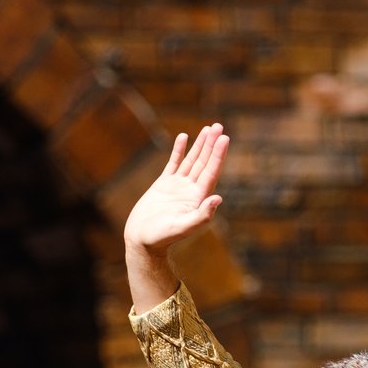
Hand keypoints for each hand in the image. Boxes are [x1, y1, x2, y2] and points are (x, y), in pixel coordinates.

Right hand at [124, 124, 229, 257]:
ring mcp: (178, 186)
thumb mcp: (183, 227)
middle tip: (219, 126)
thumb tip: (218, 198)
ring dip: (200, 145)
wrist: (142, 240)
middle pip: (204, 163)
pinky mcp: (164, 184)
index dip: (218, 155)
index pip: (211, 172)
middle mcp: (190, 190)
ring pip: (192, 160)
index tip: (224, 138)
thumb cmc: (162, 238)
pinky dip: (180, 150)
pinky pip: (174, 163)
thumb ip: (202, 215)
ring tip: (208, 128)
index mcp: (197, 199)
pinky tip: (185, 137)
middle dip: (212, 145)